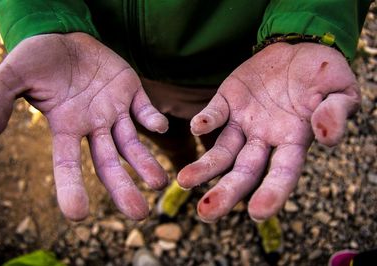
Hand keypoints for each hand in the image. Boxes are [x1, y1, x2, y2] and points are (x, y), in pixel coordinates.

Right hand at [0, 33, 168, 220]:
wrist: (62, 37)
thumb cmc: (36, 59)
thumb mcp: (13, 77)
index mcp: (65, 127)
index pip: (67, 164)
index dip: (71, 188)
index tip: (78, 216)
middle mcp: (92, 125)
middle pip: (109, 162)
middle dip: (122, 187)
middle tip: (139, 214)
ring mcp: (114, 110)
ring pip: (132, 143)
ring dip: (146, 162)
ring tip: (160, 183)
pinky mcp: (130, 91)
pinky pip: (145, 109)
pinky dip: (152, 118)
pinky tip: (158, 127)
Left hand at [177, 42, 359, 222]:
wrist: (300, 48)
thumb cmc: (324, 74)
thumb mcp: (340, 90)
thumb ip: (336, 113)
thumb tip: (328, 137)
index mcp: (293, 140)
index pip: (282, 173)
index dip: (271, 193)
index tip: (257, 214)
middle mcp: (265, 138)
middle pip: (244, 171)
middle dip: (226, 192)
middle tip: (205, 213)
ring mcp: (243, 122)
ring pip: (222, 152)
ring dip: (204, 167)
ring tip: (183, 182)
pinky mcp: (228, 102)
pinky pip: (214, 115)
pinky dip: (206, 121)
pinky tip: (197, 126)